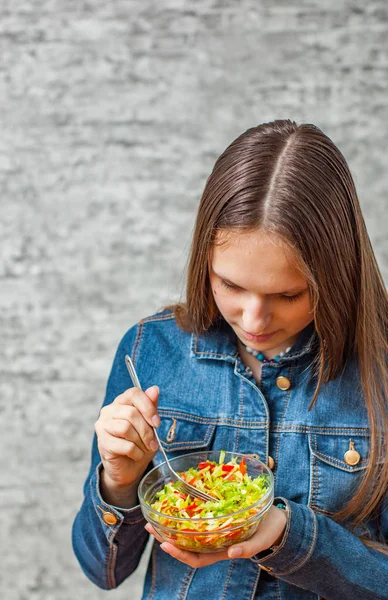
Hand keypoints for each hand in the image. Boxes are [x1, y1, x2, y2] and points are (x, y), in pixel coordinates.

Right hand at [95, 385, 159, 490]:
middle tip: (153, 443)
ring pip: (126, 428)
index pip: (134, 393)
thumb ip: (151, 406)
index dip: (148, 407)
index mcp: (121, 402)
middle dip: (147, 430)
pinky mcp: (102, 442)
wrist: (129, 468)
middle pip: (131, 413)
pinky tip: (136, 455)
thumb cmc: (140, 443)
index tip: (157, 423)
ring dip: (141, 441)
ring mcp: (103, 426)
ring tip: (144, 449)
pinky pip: (124, 445)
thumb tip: (154, 389)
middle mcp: (109, 410)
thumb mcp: (150, 425)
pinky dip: (135, 452)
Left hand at [145, 505, 286, 567]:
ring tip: (154, 515)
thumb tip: (232, 553)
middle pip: (186, 545)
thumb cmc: (269, 531)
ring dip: (171, 525)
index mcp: (222, 550)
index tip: (165, 544)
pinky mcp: (216, 516)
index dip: (180, 554)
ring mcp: (214, 530)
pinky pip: (197, 517)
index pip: (196, 559)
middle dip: (167, 538)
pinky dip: (184, 512)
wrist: (277, 519)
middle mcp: (214, 542)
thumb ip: (248, 548)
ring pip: (188, 531)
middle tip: (150, 526)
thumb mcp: (261, 540)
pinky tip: (175, 501)